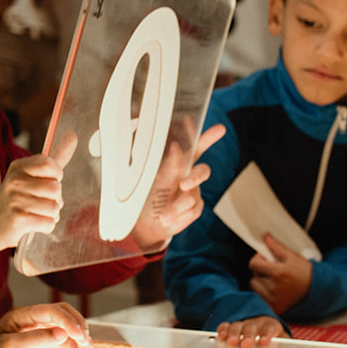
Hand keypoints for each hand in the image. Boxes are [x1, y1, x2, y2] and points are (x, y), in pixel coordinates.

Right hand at [0, 131, 78, 264]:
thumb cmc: (19, 197)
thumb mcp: (32, 174)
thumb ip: (55, 157)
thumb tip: (73, 135)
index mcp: (19, 166)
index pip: (49, 164)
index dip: (56, 176)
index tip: (48, 181)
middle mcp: (15, 181)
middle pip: (55, 188)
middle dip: (55, 198)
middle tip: (41, 201)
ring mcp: (15, 201)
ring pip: (54, 207)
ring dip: (52, 214)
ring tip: (38, 213)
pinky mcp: (17, 220)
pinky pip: (49, 222)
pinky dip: (47, 225)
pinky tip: (35, 223)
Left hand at [0, 302, 92, 347]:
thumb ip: (36, 339)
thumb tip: (62, 333)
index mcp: (21, 315)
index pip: (52, 312)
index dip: (68, 322)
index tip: (80, 335)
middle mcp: (31, 322)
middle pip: (62, 316)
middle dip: (77, 326)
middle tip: (86, 342)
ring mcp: (36, 335)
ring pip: (64, 330)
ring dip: (78, 338)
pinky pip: (61, 344)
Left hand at [129, 121, 226, 245]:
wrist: (145, 222)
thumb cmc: (144, 195)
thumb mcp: (143, 180)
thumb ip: (149, 165)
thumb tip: (151, 153)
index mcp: (176, 164)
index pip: (192, 147)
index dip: (201, 136)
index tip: (203, 125)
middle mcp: (187, 176)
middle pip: (203, 172)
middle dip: (194, 178)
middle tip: (183, 184)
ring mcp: (193, 193)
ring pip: (191, 198)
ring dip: (177, 207)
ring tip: (163, 217)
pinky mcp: (194, 209)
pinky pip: (192, 212)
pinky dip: (179, 218)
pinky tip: (168, 221)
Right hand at [215, 315, 284, 347]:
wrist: (261, 324)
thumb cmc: (273, 336)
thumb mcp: (282, 339)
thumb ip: (286, 345)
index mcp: (270, 325)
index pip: (269, 328)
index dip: (266, 334)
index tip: (264, 342)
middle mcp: (256, 323)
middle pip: (251, 327)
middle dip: (249, 335)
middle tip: (246, 344)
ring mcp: (243, 324)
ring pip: (237, 326)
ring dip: (234, 334)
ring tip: (232, 342)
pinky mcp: (232, 327)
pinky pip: (226, 326)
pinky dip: (223, 330)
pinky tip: (221, 337)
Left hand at [249, 234, 312, 313]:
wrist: (318, 292)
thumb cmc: (306, 272)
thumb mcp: (293, 257)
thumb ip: (277, 247)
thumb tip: (265, 237)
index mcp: (279, 273)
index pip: (254, 264)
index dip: (258, 259)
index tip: (265, 259)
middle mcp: (274, 287)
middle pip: (254, 276)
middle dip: (260, 271)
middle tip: (272, 270)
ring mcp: (274, 300)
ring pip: (255, 287)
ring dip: (260, 283)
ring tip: (273, 280)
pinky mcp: (274, 308)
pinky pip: (260, 298)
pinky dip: (264, 293)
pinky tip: (275, 290)